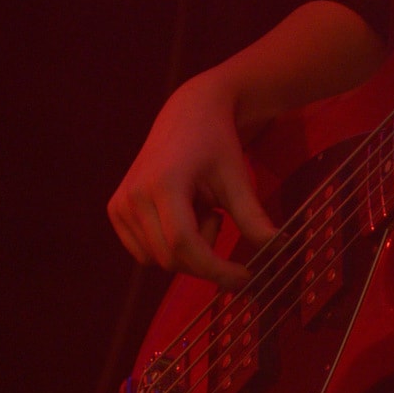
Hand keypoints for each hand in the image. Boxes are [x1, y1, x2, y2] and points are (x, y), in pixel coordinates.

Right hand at [108, 70, 276, 287]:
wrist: (189, 114)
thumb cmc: (217, 144)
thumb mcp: (238, 178)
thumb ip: (254, 217)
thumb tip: (277, 250)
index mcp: (163, 184)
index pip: (184, 244)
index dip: (215, 269)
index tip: (245, 278)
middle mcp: (133, 196)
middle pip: (170, 258)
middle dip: (204, 256)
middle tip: (219, 218)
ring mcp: (119, 204)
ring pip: (157, 260)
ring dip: (187, 248)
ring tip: (198, 208)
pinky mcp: (116, 210)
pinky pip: (144, 252)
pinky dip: (169, 245)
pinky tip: (182, 213)